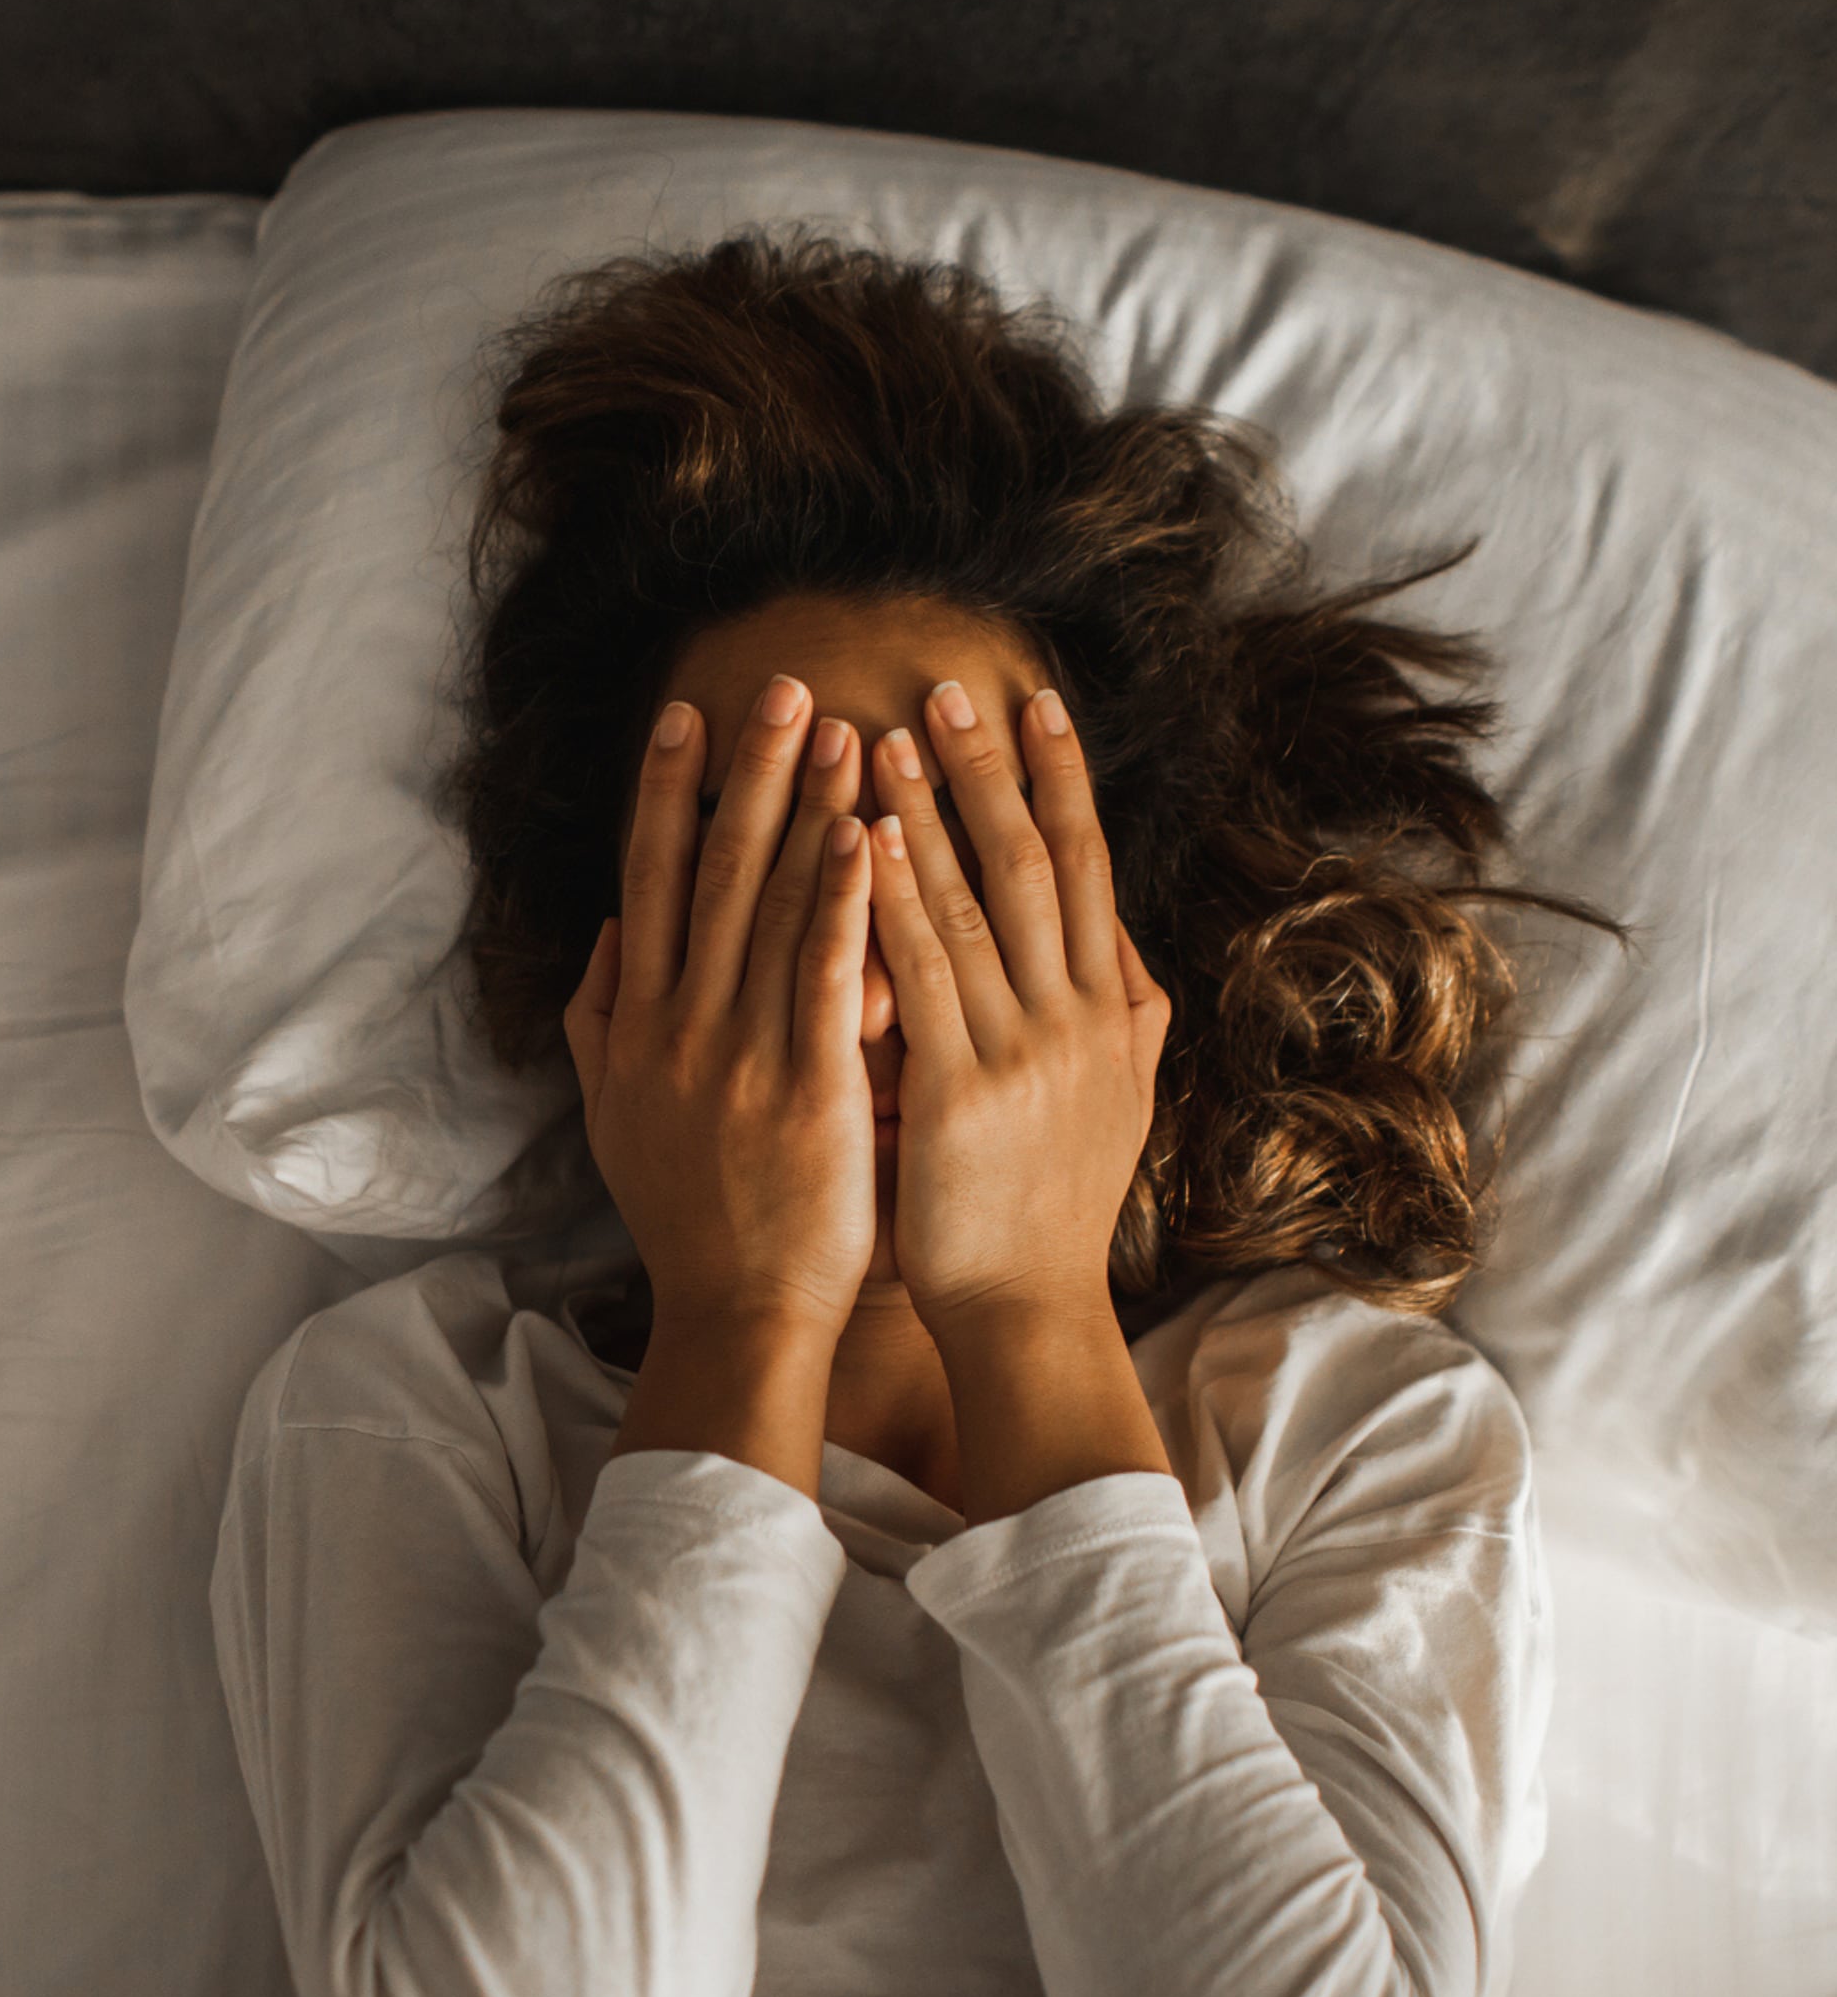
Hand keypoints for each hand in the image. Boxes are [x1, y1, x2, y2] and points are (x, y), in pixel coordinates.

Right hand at [563, 675, 878, 1337]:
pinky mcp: (809, 1088)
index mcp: (639, 1024)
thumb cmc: (687, 1219)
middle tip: (782, 686)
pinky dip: (842, 901)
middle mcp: (681, 1024)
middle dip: (747, 772)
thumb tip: (607, 938)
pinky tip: (865, 835)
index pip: (649, 882)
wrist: (735, 1312)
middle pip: (710, 871)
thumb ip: (602, 1023)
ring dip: (806, 809)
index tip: (686, 717)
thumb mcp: (615, 1116)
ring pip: (771, 907)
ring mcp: (741, 1054)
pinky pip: (826, 976)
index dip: (664, 793)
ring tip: (843, 729)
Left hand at [865, 680, 1169, 1334]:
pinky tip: (867, 841)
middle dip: (994, 770)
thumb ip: (1122, 1020)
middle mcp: (1079, 1017)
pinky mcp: (964, 1093)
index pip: (1089, 868)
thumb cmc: (1051, 1209)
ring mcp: (1026, 1052)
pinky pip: (927, 977)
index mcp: (1110, 1011)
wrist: (1029, 1310)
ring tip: (886, 735)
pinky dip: (898, 902)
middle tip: (952, 686)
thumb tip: (1129, 953)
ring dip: (932, 814)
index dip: (1063, 781)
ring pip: (979, 904)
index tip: (1037, 702)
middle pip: (1038, 862)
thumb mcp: (1114, 1103)